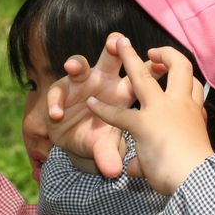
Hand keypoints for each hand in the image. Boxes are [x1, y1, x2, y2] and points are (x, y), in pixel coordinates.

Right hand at [45, 32, 147, 176]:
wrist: (75, 143)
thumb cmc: (99, 138)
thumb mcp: (107, 146)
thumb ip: (110, 154)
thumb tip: (113, 172)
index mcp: (124, 92)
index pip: (142, 75)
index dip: (151, 66)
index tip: (158, 62)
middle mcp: (103, 82)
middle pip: (111, 57)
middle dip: (114, 46)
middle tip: (115, 42)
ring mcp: (80, 84)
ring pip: (79, 64)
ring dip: (77, 64)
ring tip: (74, 68)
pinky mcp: (61, 92)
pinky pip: (57, 93)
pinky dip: (56, 102)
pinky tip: (55, 114)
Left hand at [84, 39, 213, 194]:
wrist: (198, 181)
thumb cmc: (194, 172)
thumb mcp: (181, 159)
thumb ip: (157, 156)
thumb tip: (136, 167)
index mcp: (194, 113)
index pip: (194, 87)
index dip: (188, 82)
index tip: (181, 83)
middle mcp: (180, 105)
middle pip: (180, 67)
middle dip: (167, 55)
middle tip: (153, 52)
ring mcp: (162, 111)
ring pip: (144, 76)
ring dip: (129, 58)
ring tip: (118, 44)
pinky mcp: (143, 125)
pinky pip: (119, 114)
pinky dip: (103, 109)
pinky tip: (91, 104)